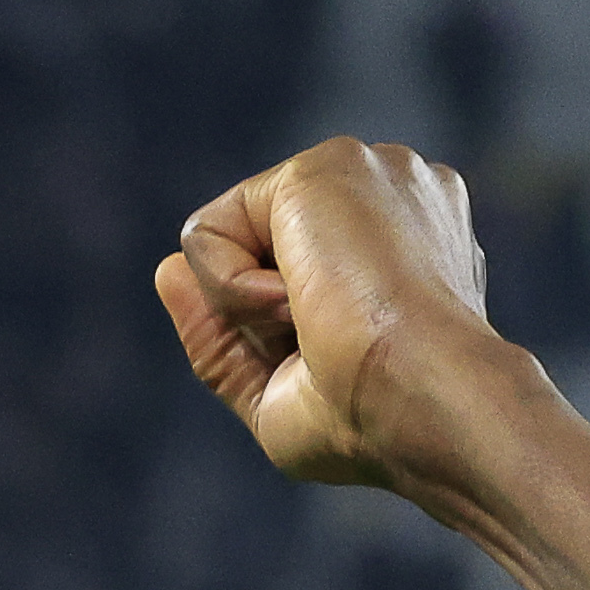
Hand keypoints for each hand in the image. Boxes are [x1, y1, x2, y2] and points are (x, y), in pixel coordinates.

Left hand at [155, 142, 499, 489]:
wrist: (425, 401)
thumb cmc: (375, 422)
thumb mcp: (278, 396)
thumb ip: (220, 338)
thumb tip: (164, 269)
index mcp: (409, 246)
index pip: (291, 273)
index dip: (275, 337)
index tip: (332, 367)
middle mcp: (395, 196)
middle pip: (258, 253)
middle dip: (261, 317)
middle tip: (328, 349)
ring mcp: (363, 173)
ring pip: (229, 238)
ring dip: (248, 306)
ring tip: (321, 323)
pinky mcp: (321, 167)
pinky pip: (206, 233)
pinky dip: (229, 289)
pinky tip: (297, 302)